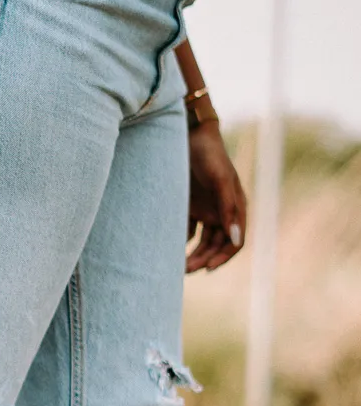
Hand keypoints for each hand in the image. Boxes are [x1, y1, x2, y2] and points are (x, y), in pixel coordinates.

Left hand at [186, 121, 246, 271]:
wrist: (189, 136)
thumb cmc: (209, 154)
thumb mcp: (220, 180)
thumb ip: (228, 208)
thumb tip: (236, 239)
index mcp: (236, 207)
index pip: (234, 241)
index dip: (223, 257)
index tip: (207, 268)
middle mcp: (222, 212)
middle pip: (216, 245)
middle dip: (203, 259)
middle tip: (186, 270)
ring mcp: (205, 211)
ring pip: (201, 242)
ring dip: (192, 255)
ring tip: (178, 266)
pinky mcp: (189, 208)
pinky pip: (186, 232)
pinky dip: (180, 242)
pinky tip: (169, 248)